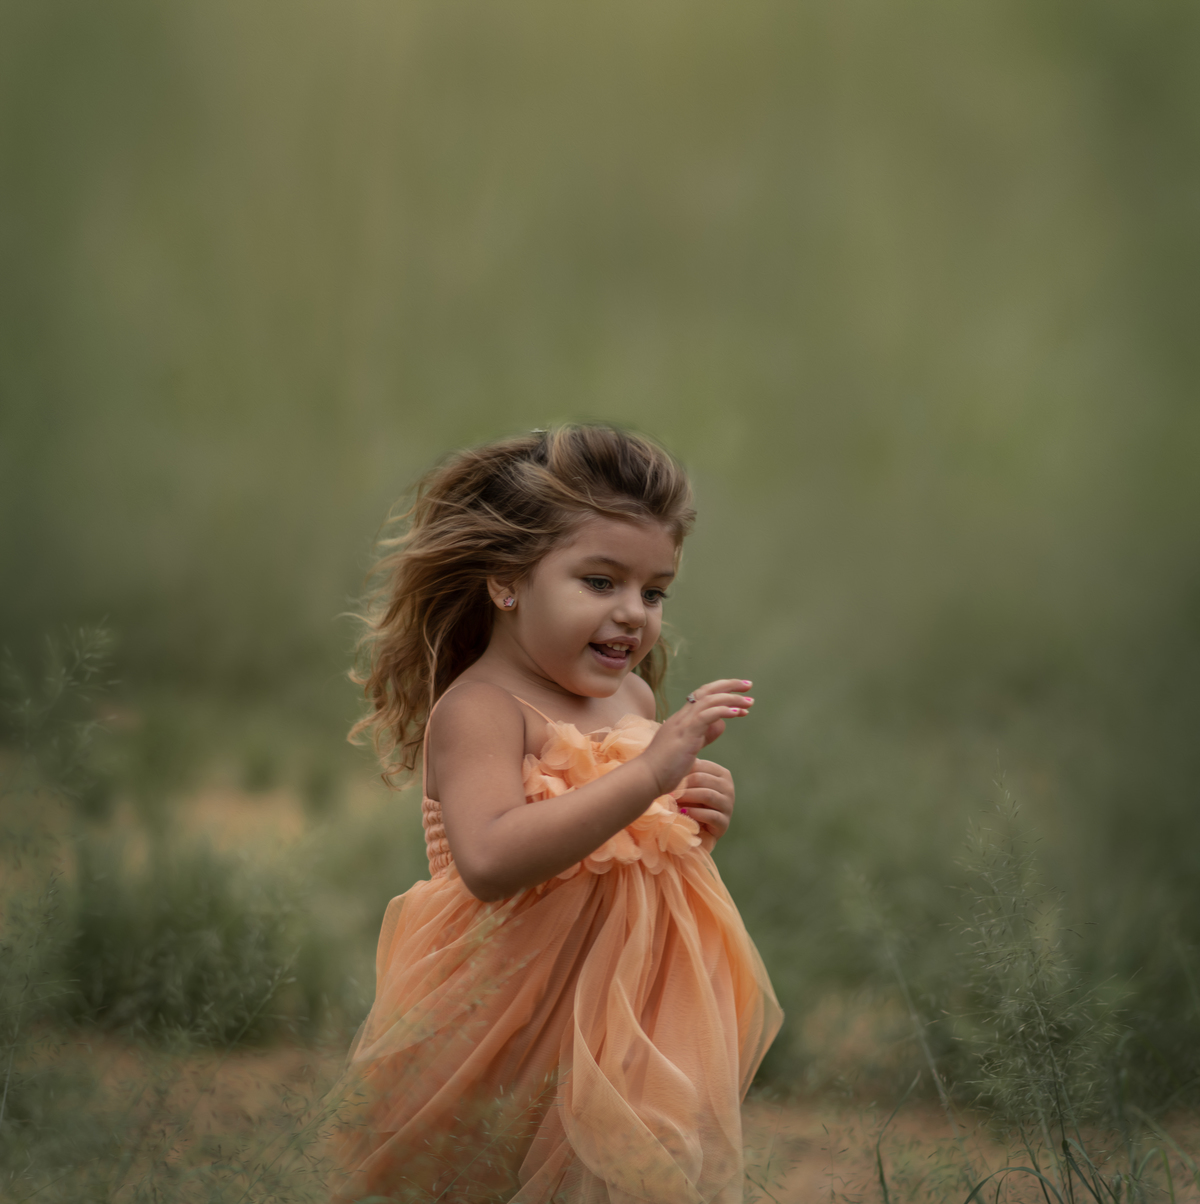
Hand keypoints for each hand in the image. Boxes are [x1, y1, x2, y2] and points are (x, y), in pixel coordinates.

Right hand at [640, 679, 752, 795]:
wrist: (647, 778)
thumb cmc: (665, 768)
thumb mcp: (689, 747)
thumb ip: (703, 735)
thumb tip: (720, 725)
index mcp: (681, 719)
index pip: (702, 696)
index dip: (721, 691)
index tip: (739, 694)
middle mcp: (682, 716)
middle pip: (707, 691)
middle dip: (729, 685)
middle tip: (749, 685)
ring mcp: (683, 723)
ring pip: (710, 700)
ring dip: (732, 698)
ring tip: (750, 702)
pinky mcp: (687, 733)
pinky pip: (707, 715)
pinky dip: (724, 710)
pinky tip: (738, 712)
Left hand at [673, 758, 734, 840]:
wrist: (691, 830)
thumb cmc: (688, 801)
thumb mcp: (688, 782)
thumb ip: (688, 766)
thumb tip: (681, 745)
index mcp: (721, 773)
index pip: (700, 766)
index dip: (682, 771)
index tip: (667, 777)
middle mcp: (728, 787)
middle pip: (702, 779)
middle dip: (683, 786)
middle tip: (668, 791)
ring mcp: (728, 805)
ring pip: (707, 795)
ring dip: (687, 798)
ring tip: (674, 802)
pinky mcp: (724, 823)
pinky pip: (711, 815)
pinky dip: (695, 813)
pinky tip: (684, 813)